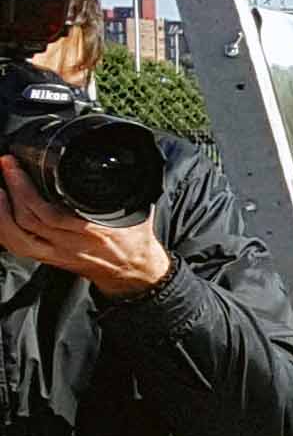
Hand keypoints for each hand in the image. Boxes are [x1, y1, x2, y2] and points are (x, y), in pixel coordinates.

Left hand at [0, 152, 172, 292]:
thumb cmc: (135, 239)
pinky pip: (18, 247)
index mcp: (93, 232)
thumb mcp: (136, 210)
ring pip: (17, 239)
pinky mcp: (49, 258)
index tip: (15, 164)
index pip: (50, 213)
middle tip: (5, 166)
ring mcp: (57, 254)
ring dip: (0, 213)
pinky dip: (3, 229)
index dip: (25, 189)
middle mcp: (71, 245)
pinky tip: (0, 212)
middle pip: (28, 221)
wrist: (136, 273)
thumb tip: (115, 163)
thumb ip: (121, 188)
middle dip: (11, 190)